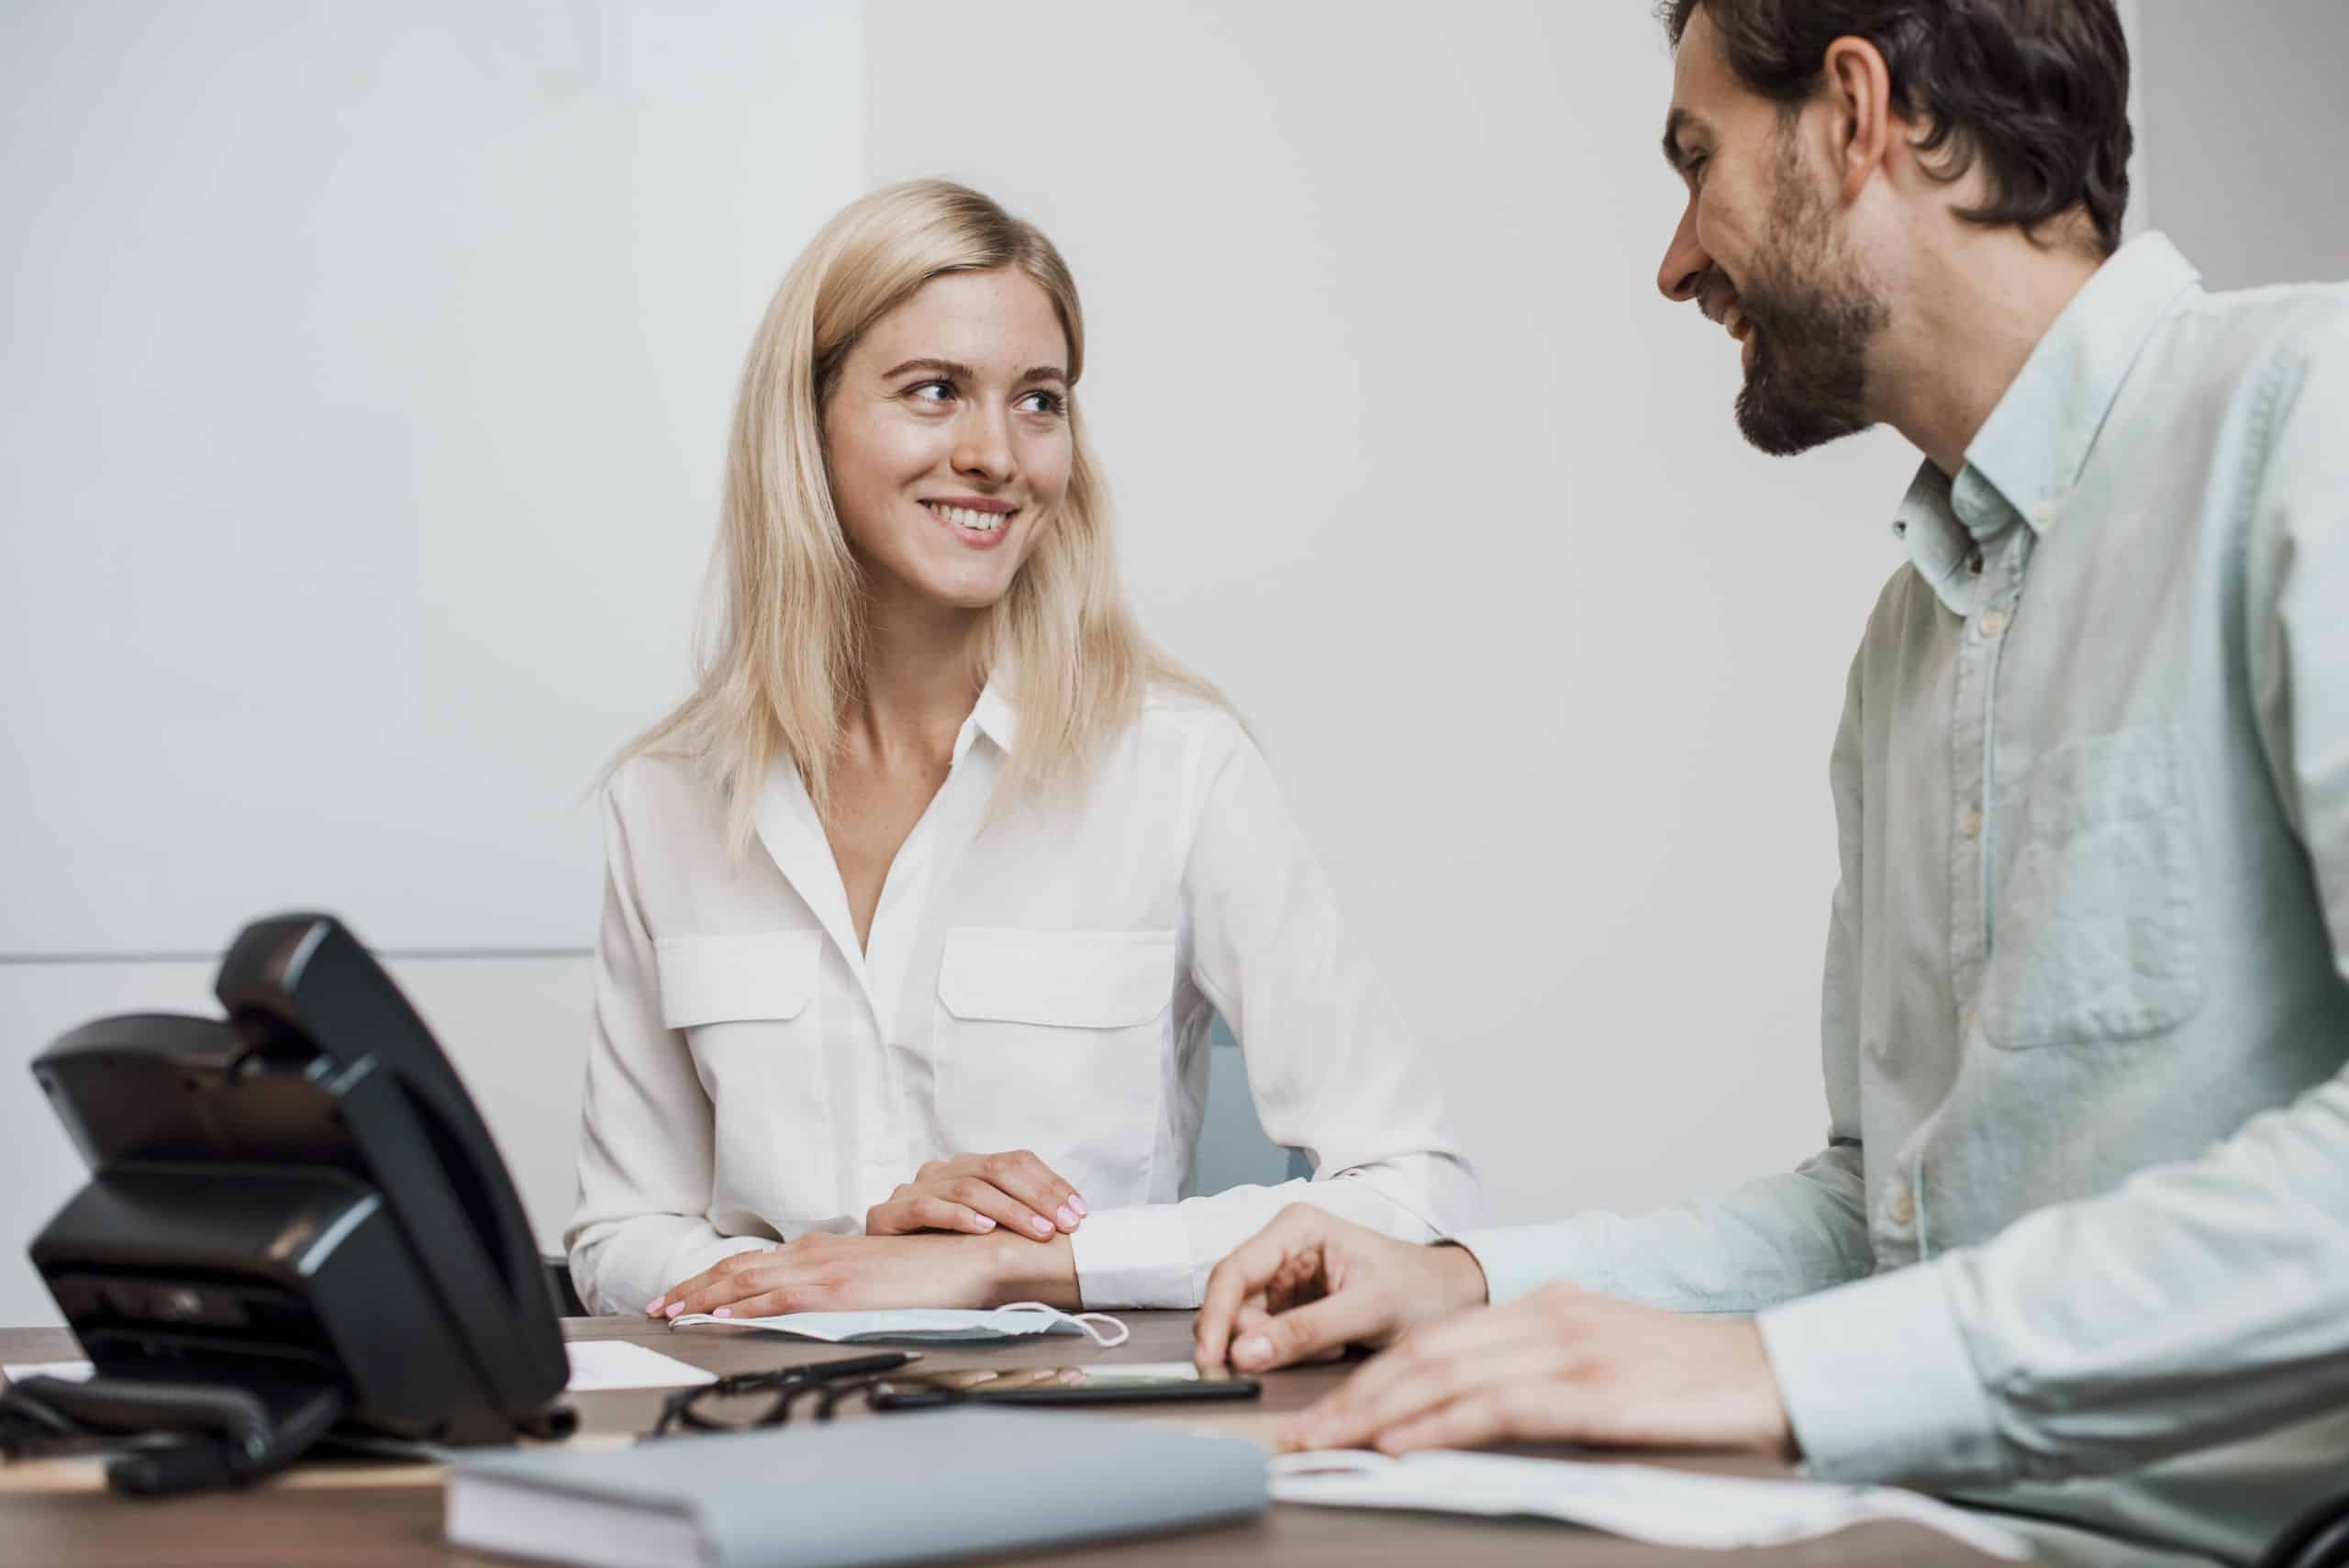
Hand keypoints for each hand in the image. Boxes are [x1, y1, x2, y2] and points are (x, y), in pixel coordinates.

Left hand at [646, 1228, 1078, 1319]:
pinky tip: (717, 1316)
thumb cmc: (939, 1270)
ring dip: (703, 1296)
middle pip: (740, 1268)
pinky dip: (741, 1306)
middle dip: (693, 1286)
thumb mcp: (882, 1277)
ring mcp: (826, 1269)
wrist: (977, 1256)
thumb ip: (847, 1286)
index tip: (686, 1295)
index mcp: (827, 1251)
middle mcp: (818, 1253)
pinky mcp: (838, 1289)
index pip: (757, 1264)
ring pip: (746, 1280)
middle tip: (658, 1305)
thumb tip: (822, 1303)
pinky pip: (776, 1298)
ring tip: (671, 1312)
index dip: (716, 1278)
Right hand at [865, 1149, 1087, 1241]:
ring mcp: (913, 1189)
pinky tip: (983, 1229)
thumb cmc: (943, 1252)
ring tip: (1037, 1231)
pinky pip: (925, 1207)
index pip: (1016, 1161)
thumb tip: (1073, 1219)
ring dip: (1008, 1210)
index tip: (1080, 1211)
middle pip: (996, 1169)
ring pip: (967, 1187)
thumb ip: (1019, 1216)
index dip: (1051, 1183)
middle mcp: (942, 1171)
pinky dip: (957, 1216)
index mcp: (968, 1167)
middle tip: (1065, 1224)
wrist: (878, 1271)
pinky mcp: (886, 1215)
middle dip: (1037, 1197)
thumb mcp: (988, 1230)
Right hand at [1193, 1204, 1489, 1372]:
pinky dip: (1288, 1352)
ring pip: (1245, 1322)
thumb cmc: (1422, 1289)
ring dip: (1272, 1348)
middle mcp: (1282, 1246)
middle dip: (1246, 1340)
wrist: (1455, 1298)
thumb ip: (1306, 1331)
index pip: (1233, 1271)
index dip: (1215, 1318)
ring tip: (1329, 1349)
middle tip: (1271, 1369)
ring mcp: (1284, 1276)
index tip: (1210, 1361)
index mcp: (1296, 1227)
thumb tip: (1244, 1354)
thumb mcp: (1368, 1310)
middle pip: (1232, 1300)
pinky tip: (1329, 1350)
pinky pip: (1266, 1336)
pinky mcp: (1291, 1304)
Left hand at [1283, 1281, 1794, 1458]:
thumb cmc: (1698, 1381)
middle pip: (1423, 1355)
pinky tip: (1401, 1446)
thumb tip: (1477, 1412)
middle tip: (1301, 1436)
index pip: (1436, 1340)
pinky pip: (1497, 1408)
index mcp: (1547, 1305)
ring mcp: (1570, 1350)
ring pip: (1445, 1377)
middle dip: (1351, 1398)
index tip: (1325, 1412)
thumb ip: (1545, 1372)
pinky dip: (1440, 1427)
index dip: (1370, 1376)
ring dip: (1374, 1417)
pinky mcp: (1594, 1391)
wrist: (1782, 1372)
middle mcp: (1548, 1317)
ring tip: (1326, 1446)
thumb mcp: (1610, 1358)